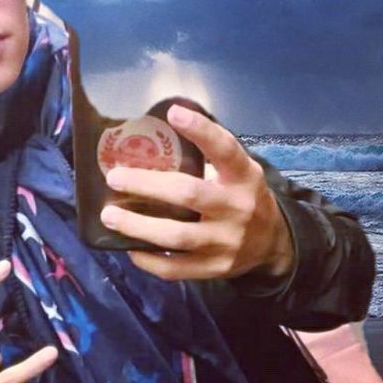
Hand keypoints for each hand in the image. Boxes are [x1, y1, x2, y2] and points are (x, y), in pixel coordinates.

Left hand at [99, 104, 294, 281]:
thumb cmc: (243, 198)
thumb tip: (154, 136)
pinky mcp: (215, 268)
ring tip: (110, 216)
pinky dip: (149, 260)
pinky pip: (175, 268)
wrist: (273, 245)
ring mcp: (226, 242)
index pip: (225, 150)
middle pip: (189, 194)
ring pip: (176, 236)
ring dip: (138, 226)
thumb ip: (208, 158)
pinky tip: (130, 247)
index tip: (173, 113)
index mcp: (243, 177)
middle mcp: (237, 208)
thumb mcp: (238, 173)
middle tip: (114, 177)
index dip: (201, 131)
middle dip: (147, 185)